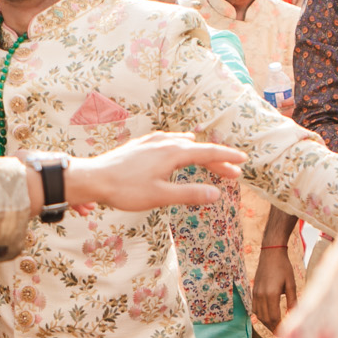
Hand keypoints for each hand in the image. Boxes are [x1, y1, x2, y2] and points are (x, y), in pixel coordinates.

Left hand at [60, 131, 245, 209]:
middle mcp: (164, 143)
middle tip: (233, 173)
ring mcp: (151, 142)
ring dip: (199, 153)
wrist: (93, 178)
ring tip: (210, 159)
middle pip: (197, 149)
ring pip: (182, 144)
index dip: (227, 157)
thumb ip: (189, 194)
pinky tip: (175, 147)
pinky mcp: (139, 146)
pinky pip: (168, 141)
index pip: (207, 152)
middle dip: (217, 160)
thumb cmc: (125, 190)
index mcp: (173, 153)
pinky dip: (181, 146)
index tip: (243, 160)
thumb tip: (216, 194)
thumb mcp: (160, 196)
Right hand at [250, 244, 297, 334]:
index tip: (285, 334)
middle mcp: (260, 296)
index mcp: (271, 294)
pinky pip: (255, 308)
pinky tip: (268, 317)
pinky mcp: (254, 291)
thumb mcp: (291, 284)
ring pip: (259, 315)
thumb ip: (293, 301)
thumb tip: (295, 316)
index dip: (279, 327)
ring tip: (276, 328)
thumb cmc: (284, 267)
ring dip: (267, 323)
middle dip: (273, 328)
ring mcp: (255, 293)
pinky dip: (261, 315)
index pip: (274, 318)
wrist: (270, 253)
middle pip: (265, 319)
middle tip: (282, 334)